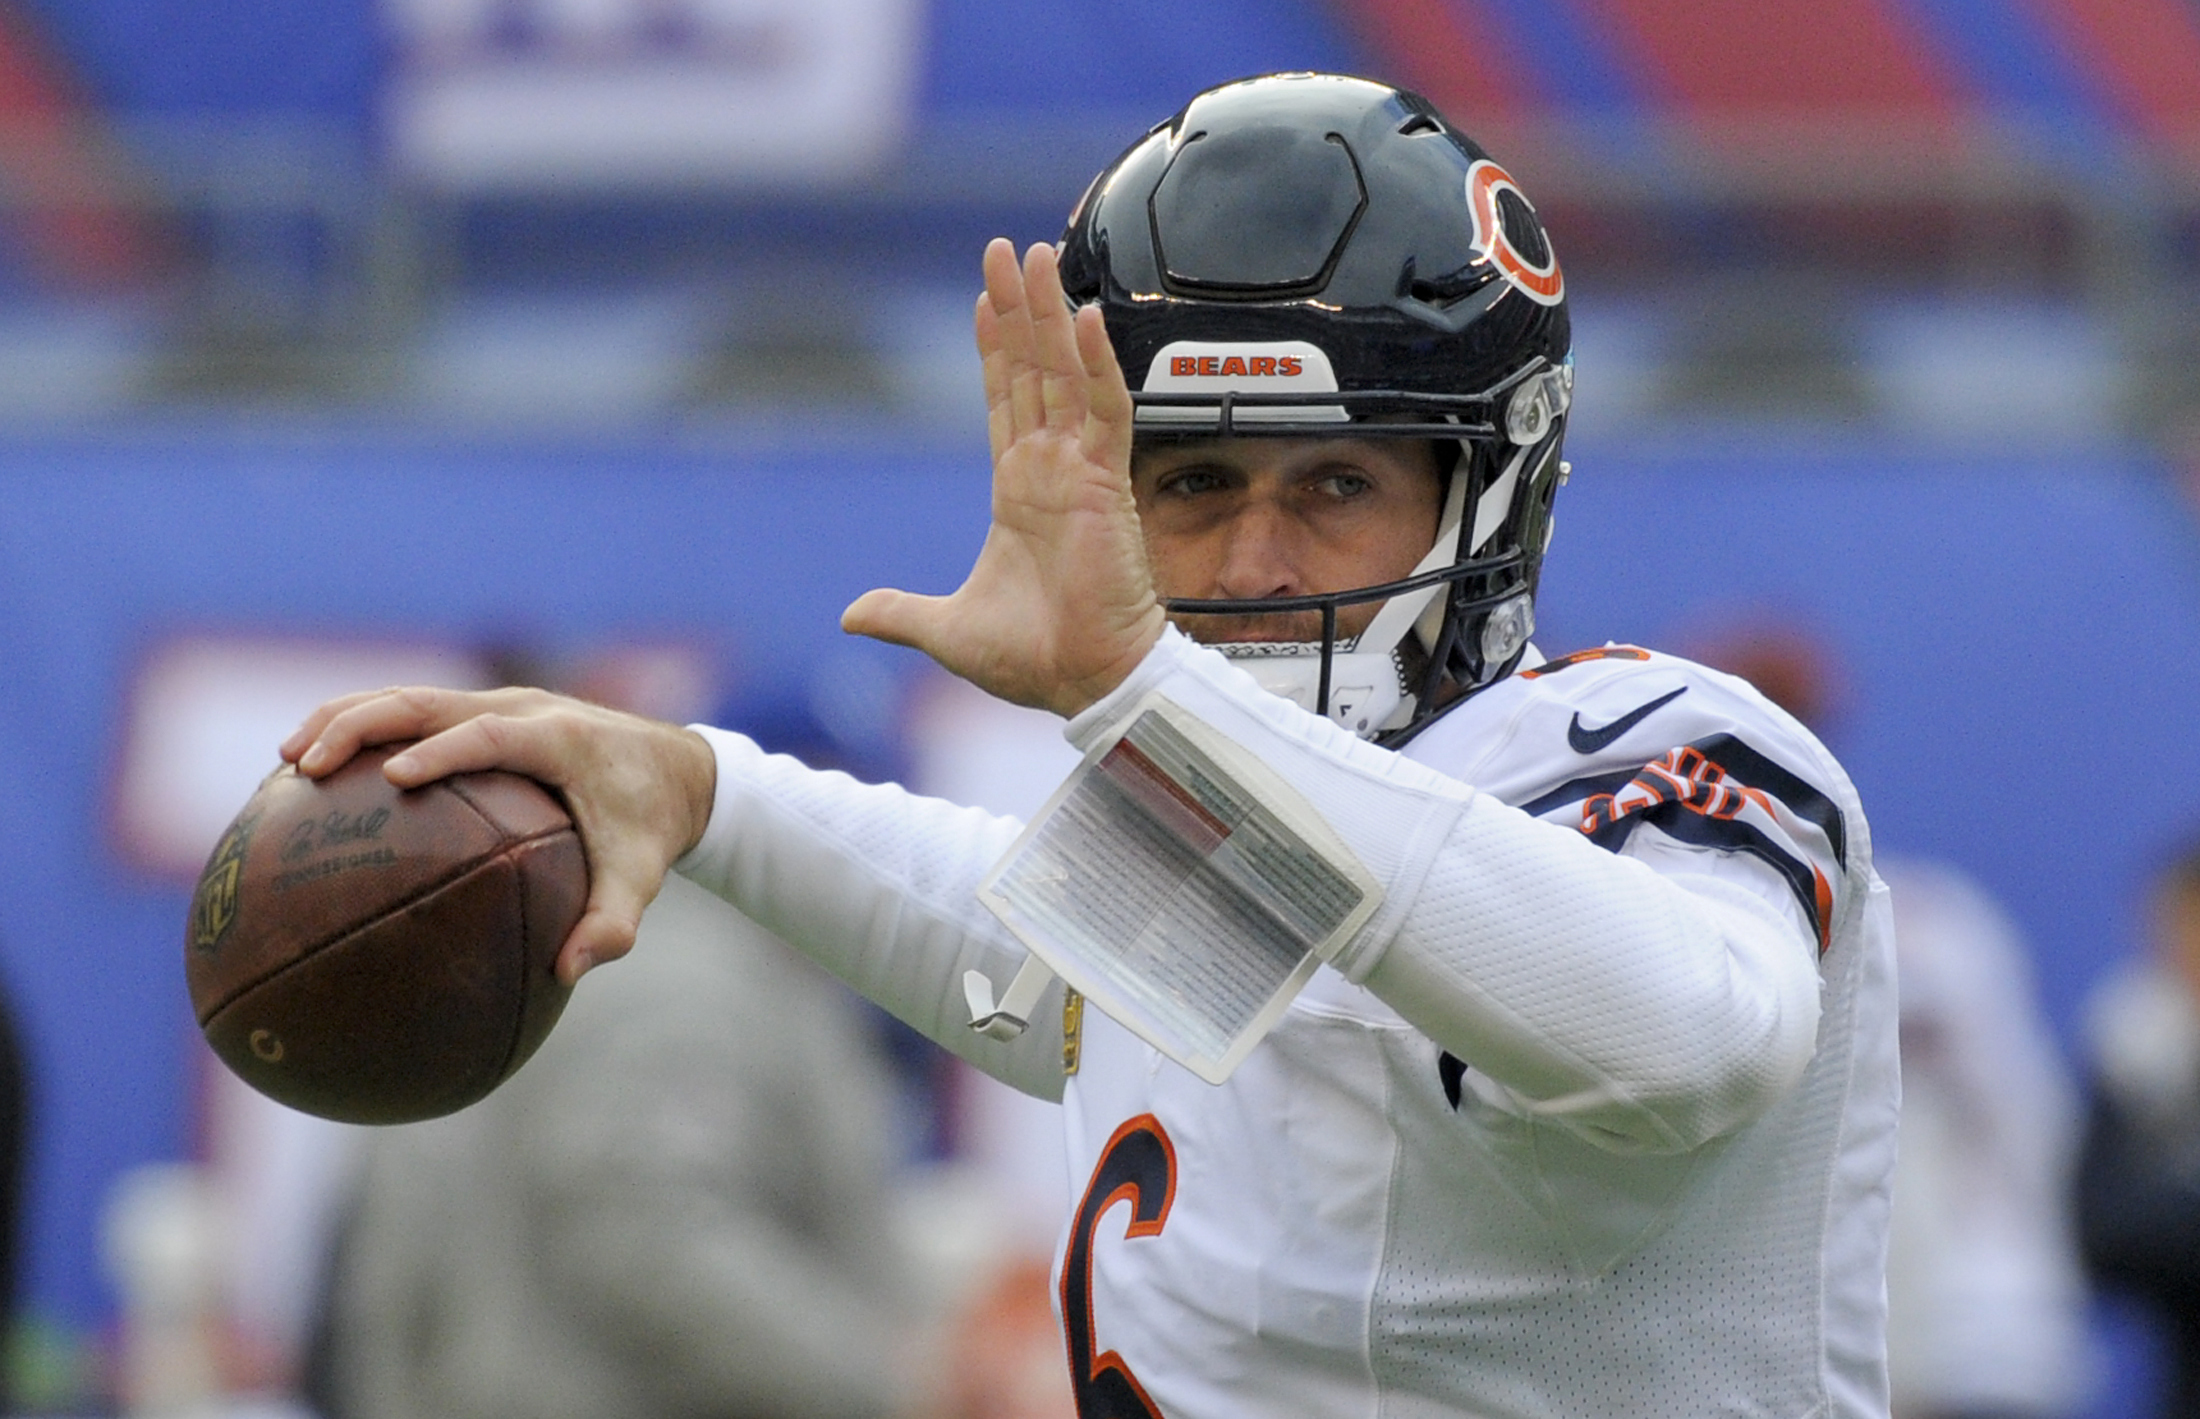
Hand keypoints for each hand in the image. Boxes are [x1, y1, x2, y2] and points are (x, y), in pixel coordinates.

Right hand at [280, 688, 717, 983]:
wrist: (679, 773)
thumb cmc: (654, 827)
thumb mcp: (643, 877)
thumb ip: (612, 923)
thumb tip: (570, 971)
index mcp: (559, 737)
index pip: (491, 734)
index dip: (444, 750)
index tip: (396, 777)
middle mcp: (523, 707)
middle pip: (427, 701)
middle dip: (362, 726)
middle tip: (305, 766)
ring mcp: (499, 704)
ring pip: (408, 698)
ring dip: (345, 720)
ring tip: (287, 762)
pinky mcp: (484, 714)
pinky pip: (415, 715)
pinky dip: (364, 731)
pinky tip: (313, 774)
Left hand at [842, 238, 1166, 717]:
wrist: (1087, 682)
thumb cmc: (1038, 659)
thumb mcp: (948, 631)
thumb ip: (902, 613)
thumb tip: (851, 616)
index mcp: (1021, 493)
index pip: (1004, 402)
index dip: (994, 350)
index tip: (983, 300)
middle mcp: (1053, 471)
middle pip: (1034, 370)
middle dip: (1019, 309)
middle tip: (1010, 251)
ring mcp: (1082, 473)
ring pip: (1066, 374)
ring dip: (1051, 315)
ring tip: (1038, 257)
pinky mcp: (1108, 484)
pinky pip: (1105, 410)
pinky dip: (1095, 364)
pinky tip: (1083, 318)